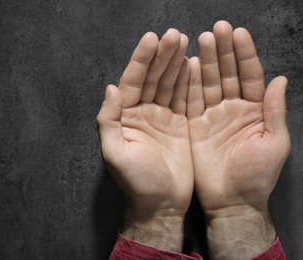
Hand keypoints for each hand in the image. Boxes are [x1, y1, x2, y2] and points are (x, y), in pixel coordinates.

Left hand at [97, 29, 192, 251]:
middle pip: (152, 78)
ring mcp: (162, 117)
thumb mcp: (115, 154)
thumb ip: (108, 120)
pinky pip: (183, 98)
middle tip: (175, 34)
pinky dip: (188, 81)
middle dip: (162, 56)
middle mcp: (142, 112)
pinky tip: (194, 64)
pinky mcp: (179, 124)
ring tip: (185, 42)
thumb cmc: (137, 182)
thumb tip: (110, 88)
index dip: (141, 60)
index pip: (131, 81)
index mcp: (125, 116)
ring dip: (175, 63)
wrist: (161, 205)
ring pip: (168, 84)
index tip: (153, 38)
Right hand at [187, 21, 290, 257]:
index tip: (238, 33)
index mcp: (254, 110)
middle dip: (223, 51)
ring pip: (207, 83)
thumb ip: (276, 111)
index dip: (245, 54)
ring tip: (201, 40)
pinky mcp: (193, 125)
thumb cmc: (257, 175)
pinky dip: (188, 83)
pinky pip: (190, 100)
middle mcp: (232, 108)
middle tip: (217, 30)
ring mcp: (211, 116)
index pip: (250, 76)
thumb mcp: (275, 143)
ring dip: (204, 62)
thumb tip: (280, 79)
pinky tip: (186, 65)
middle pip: (227, 74)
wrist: (230, 201)